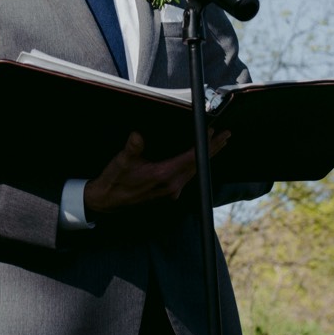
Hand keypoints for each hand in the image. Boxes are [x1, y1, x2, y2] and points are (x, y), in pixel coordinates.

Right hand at [83, 131, 228, 214]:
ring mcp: (171, 191)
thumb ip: (132, 148)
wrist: (106, 201)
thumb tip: (137, 136)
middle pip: (198, 165)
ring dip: (207, 157)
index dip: (205, 145)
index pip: (191, 158)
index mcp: (163, 176)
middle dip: (213, 149)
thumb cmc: (114, 180)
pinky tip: (199, 158)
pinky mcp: (168, 192)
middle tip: (226, 135)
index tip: (215, 133)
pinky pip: (188, 176)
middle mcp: (171, 185)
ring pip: (195, 171)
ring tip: (217, 144)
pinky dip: (197, 164)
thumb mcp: (121, 161)